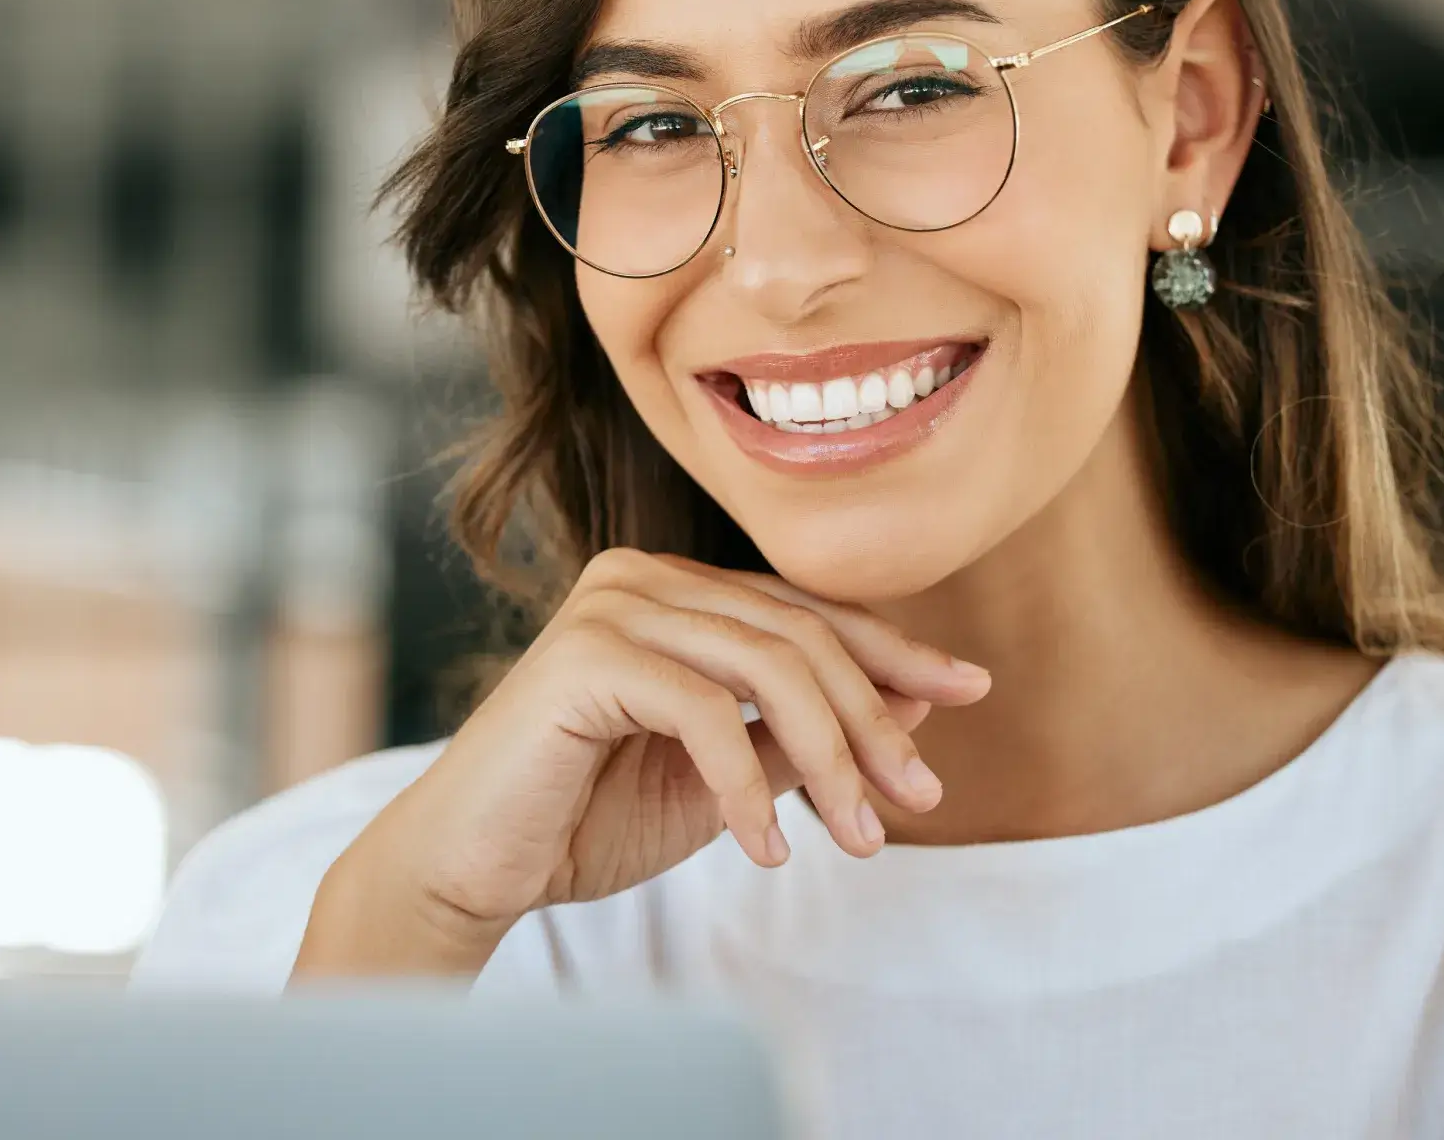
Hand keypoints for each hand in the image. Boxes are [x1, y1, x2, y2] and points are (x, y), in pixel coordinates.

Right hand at [293, 549, 989, 977]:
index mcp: (678, 589)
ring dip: (831, 759)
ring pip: (768, 667)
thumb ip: (804, 733)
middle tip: (920, 797)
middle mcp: (646, 575)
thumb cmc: (590, 818)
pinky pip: (706, 712)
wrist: (471, 868)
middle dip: (873, 720)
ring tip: (865, 838)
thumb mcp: (728, 776)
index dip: (895, 650)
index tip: (972, 689)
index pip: (810, 610)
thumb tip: (920, 702)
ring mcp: (613, 604)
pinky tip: (770, 850)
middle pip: (801, 635)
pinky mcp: (585, 654)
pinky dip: (748, 787)